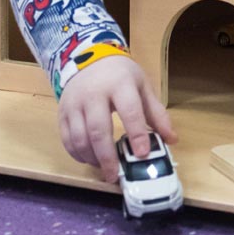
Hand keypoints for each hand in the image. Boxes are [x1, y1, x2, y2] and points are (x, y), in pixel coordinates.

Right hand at [57, 55, 176, 182]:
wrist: (88, 59)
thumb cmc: (120, 75)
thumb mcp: (142, 87)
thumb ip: (156, 113)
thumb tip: (172, 139)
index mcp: (119, 84)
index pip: (129, 111)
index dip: (137, 134)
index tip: (142, 154)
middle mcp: (93, 94)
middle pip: (98, 130)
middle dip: (107, 156)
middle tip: (116, 175)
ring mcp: (73, 104)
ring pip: (79, 138)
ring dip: (92, 158)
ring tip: (105, 169)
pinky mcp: (61, 113)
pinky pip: (66, 140)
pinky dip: (78, 155)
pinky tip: (90, 160)